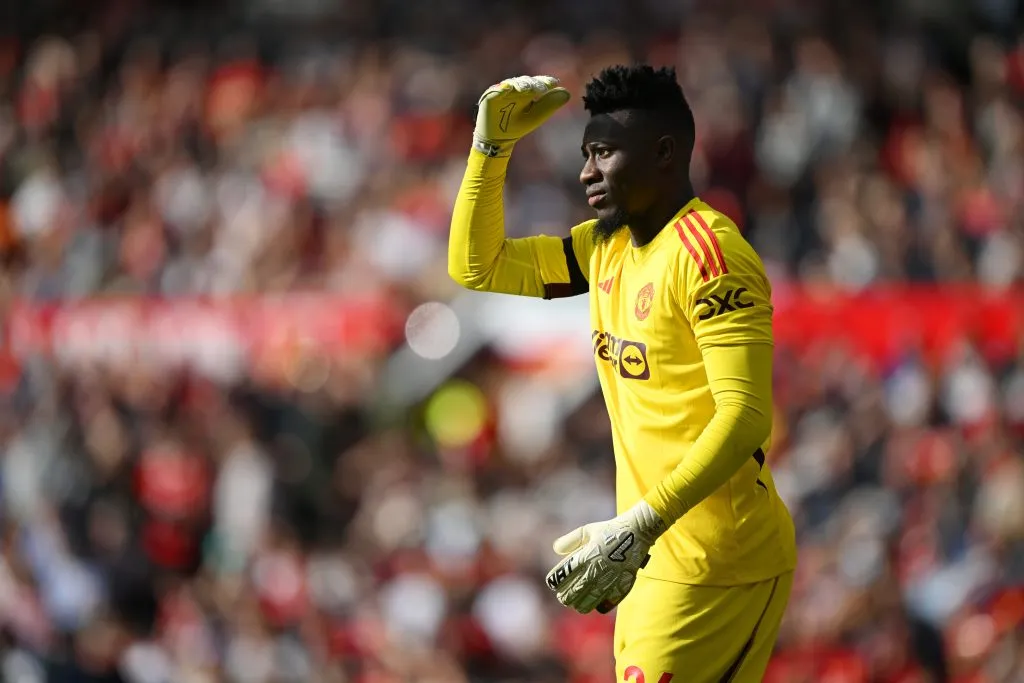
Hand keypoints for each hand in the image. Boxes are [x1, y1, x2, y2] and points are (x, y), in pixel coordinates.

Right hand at [472, 75, 569, 157]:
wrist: (499, 140)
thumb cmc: (517, 127)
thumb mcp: (536, 116)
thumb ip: (549, 105)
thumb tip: (567, 93)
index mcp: (526, 92)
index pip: (536, 82)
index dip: (545, 81)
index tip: (554, 82)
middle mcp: (514, 89)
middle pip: (525, 81)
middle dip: (534, 83)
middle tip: (543, 87)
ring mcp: (501, 92)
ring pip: (511, 83)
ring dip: (520, 84)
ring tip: (528, 88)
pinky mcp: (489, 97)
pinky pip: (495, 91)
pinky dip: (501, 89)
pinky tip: (509, 88)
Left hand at [545, 500, 665, 613]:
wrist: (637, 533)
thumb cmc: (610, 530)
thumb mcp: (587, 531)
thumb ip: (569, 541)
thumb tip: (555, 549)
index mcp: (583, 558)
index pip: (560, 578)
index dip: (554, 582)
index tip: (553, 583)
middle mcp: (594, 573)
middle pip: (571, 595)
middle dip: (564, 596)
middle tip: (563, 596)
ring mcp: (607, 582)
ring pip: (585, 604)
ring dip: (578, 604)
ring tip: (576, 602)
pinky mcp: (620, 588)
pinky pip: (604, 606)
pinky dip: (598, 606)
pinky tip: (596, 602)